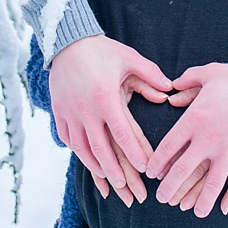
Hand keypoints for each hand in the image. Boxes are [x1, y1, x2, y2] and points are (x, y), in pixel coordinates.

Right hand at [48, 35, 174, 203]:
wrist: (67, 42)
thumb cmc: (104, 51)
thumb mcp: (130, 59)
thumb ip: (151, 76)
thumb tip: (169, 91)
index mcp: (105, 98)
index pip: (122, 133)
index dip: (134, 153)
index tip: (145, 168)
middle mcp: (85, 109)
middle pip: (100, 148)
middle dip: (114, 169)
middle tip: (127, 185)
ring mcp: (69, 112)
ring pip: (81, 148)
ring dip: (95, 165)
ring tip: (109, 179)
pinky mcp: (58, 112)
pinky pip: (67, 138)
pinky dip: (77, 152)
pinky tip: (87, 161)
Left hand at [148, 63, 227, 216]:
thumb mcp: (211, 72)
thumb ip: (188, 80)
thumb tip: (172, 90)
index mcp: (194, 119)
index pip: (167, 147)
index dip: (157, 163)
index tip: (153, 173)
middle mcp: (208, 140)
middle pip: (181, 171)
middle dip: (169, 188)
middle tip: (163, 199)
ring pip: (210, 185)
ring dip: (201, 202)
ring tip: (196, 212)